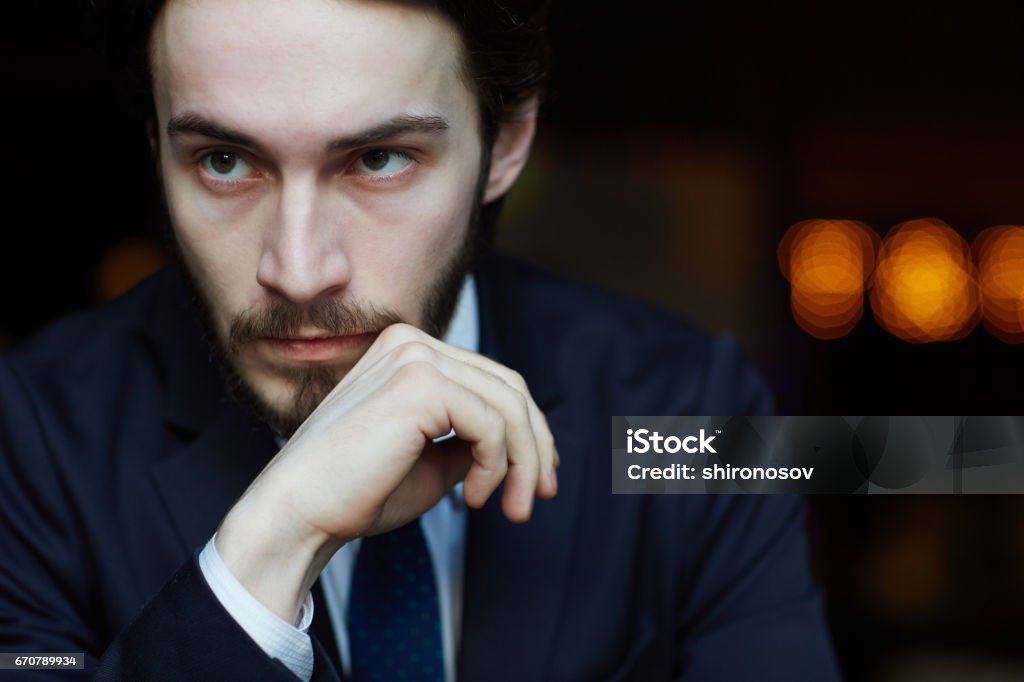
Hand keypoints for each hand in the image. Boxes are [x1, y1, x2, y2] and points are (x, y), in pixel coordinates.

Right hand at [215, 323, 557, 620]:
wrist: (299, 512)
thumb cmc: (357, 493)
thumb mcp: (431, 461)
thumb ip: (470, 441)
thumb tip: (521, 444)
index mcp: (409, 353)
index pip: (492, 381)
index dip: (528, 430)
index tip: (535, 480)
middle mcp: (413, 344)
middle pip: (509, 388)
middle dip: (535, 447)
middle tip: (536, 498)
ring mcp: (415, 358)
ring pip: (509, 406)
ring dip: (522, 464)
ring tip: (510, 509)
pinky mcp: (420, 384)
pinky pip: (491, 424)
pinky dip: (496, 466)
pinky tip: (472, 499)